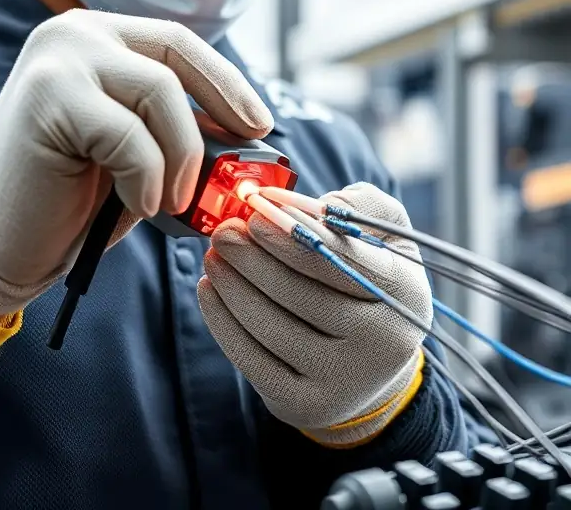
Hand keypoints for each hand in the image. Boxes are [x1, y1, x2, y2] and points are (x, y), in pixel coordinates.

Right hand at [0, 9, 272, 316]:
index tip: (259, 123)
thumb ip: (176, 127)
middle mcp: (74, 33)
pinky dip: (147, 178)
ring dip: (179, 156)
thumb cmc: (68, 197)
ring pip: (159, 92)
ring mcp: (57, 58)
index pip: (178, 42)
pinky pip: (130, 135)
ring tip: (170, 200)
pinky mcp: (47, 95)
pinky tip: (135, 205)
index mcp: (96, 37)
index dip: (225, 80)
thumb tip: (245, 130)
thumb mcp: (135, 151)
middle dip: (220, 106)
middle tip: (237, 161)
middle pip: (175, 55)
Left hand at [198, 182, 431, 445]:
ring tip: (214, 255)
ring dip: (232, 286)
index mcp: (404, 293)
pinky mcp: (305, 405)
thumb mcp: (386, 236)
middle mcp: (381, 344)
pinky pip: (252, 360)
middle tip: (225, 231)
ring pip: (271, 326)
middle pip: (300, 293)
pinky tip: (209, 290)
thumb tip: (316, 207)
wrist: (373, 363)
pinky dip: (223, 322)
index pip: (342, 258)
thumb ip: (361, 206)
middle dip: (253, 257)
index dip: (293, 232)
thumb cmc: (371, 279)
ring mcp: (342, 381)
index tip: (258, 208)